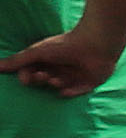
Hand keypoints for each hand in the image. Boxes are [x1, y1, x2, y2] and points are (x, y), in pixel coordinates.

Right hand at [7, 27, 125, 96]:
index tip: (26, 79)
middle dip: (40, 81)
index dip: (28, 77)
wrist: (95, 45)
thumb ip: (18, 61)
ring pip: (58, 86)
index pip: (32, 71)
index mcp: (47, 59)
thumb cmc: (65, 45)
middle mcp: (59, 67)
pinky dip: (69, 93)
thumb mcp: (38, 53)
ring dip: (54, 85)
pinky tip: (64, 91)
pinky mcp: (88, 83)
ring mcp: (74, 75)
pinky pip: (76, 92)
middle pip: (44, 80)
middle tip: (43, 76)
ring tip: (55, 79)